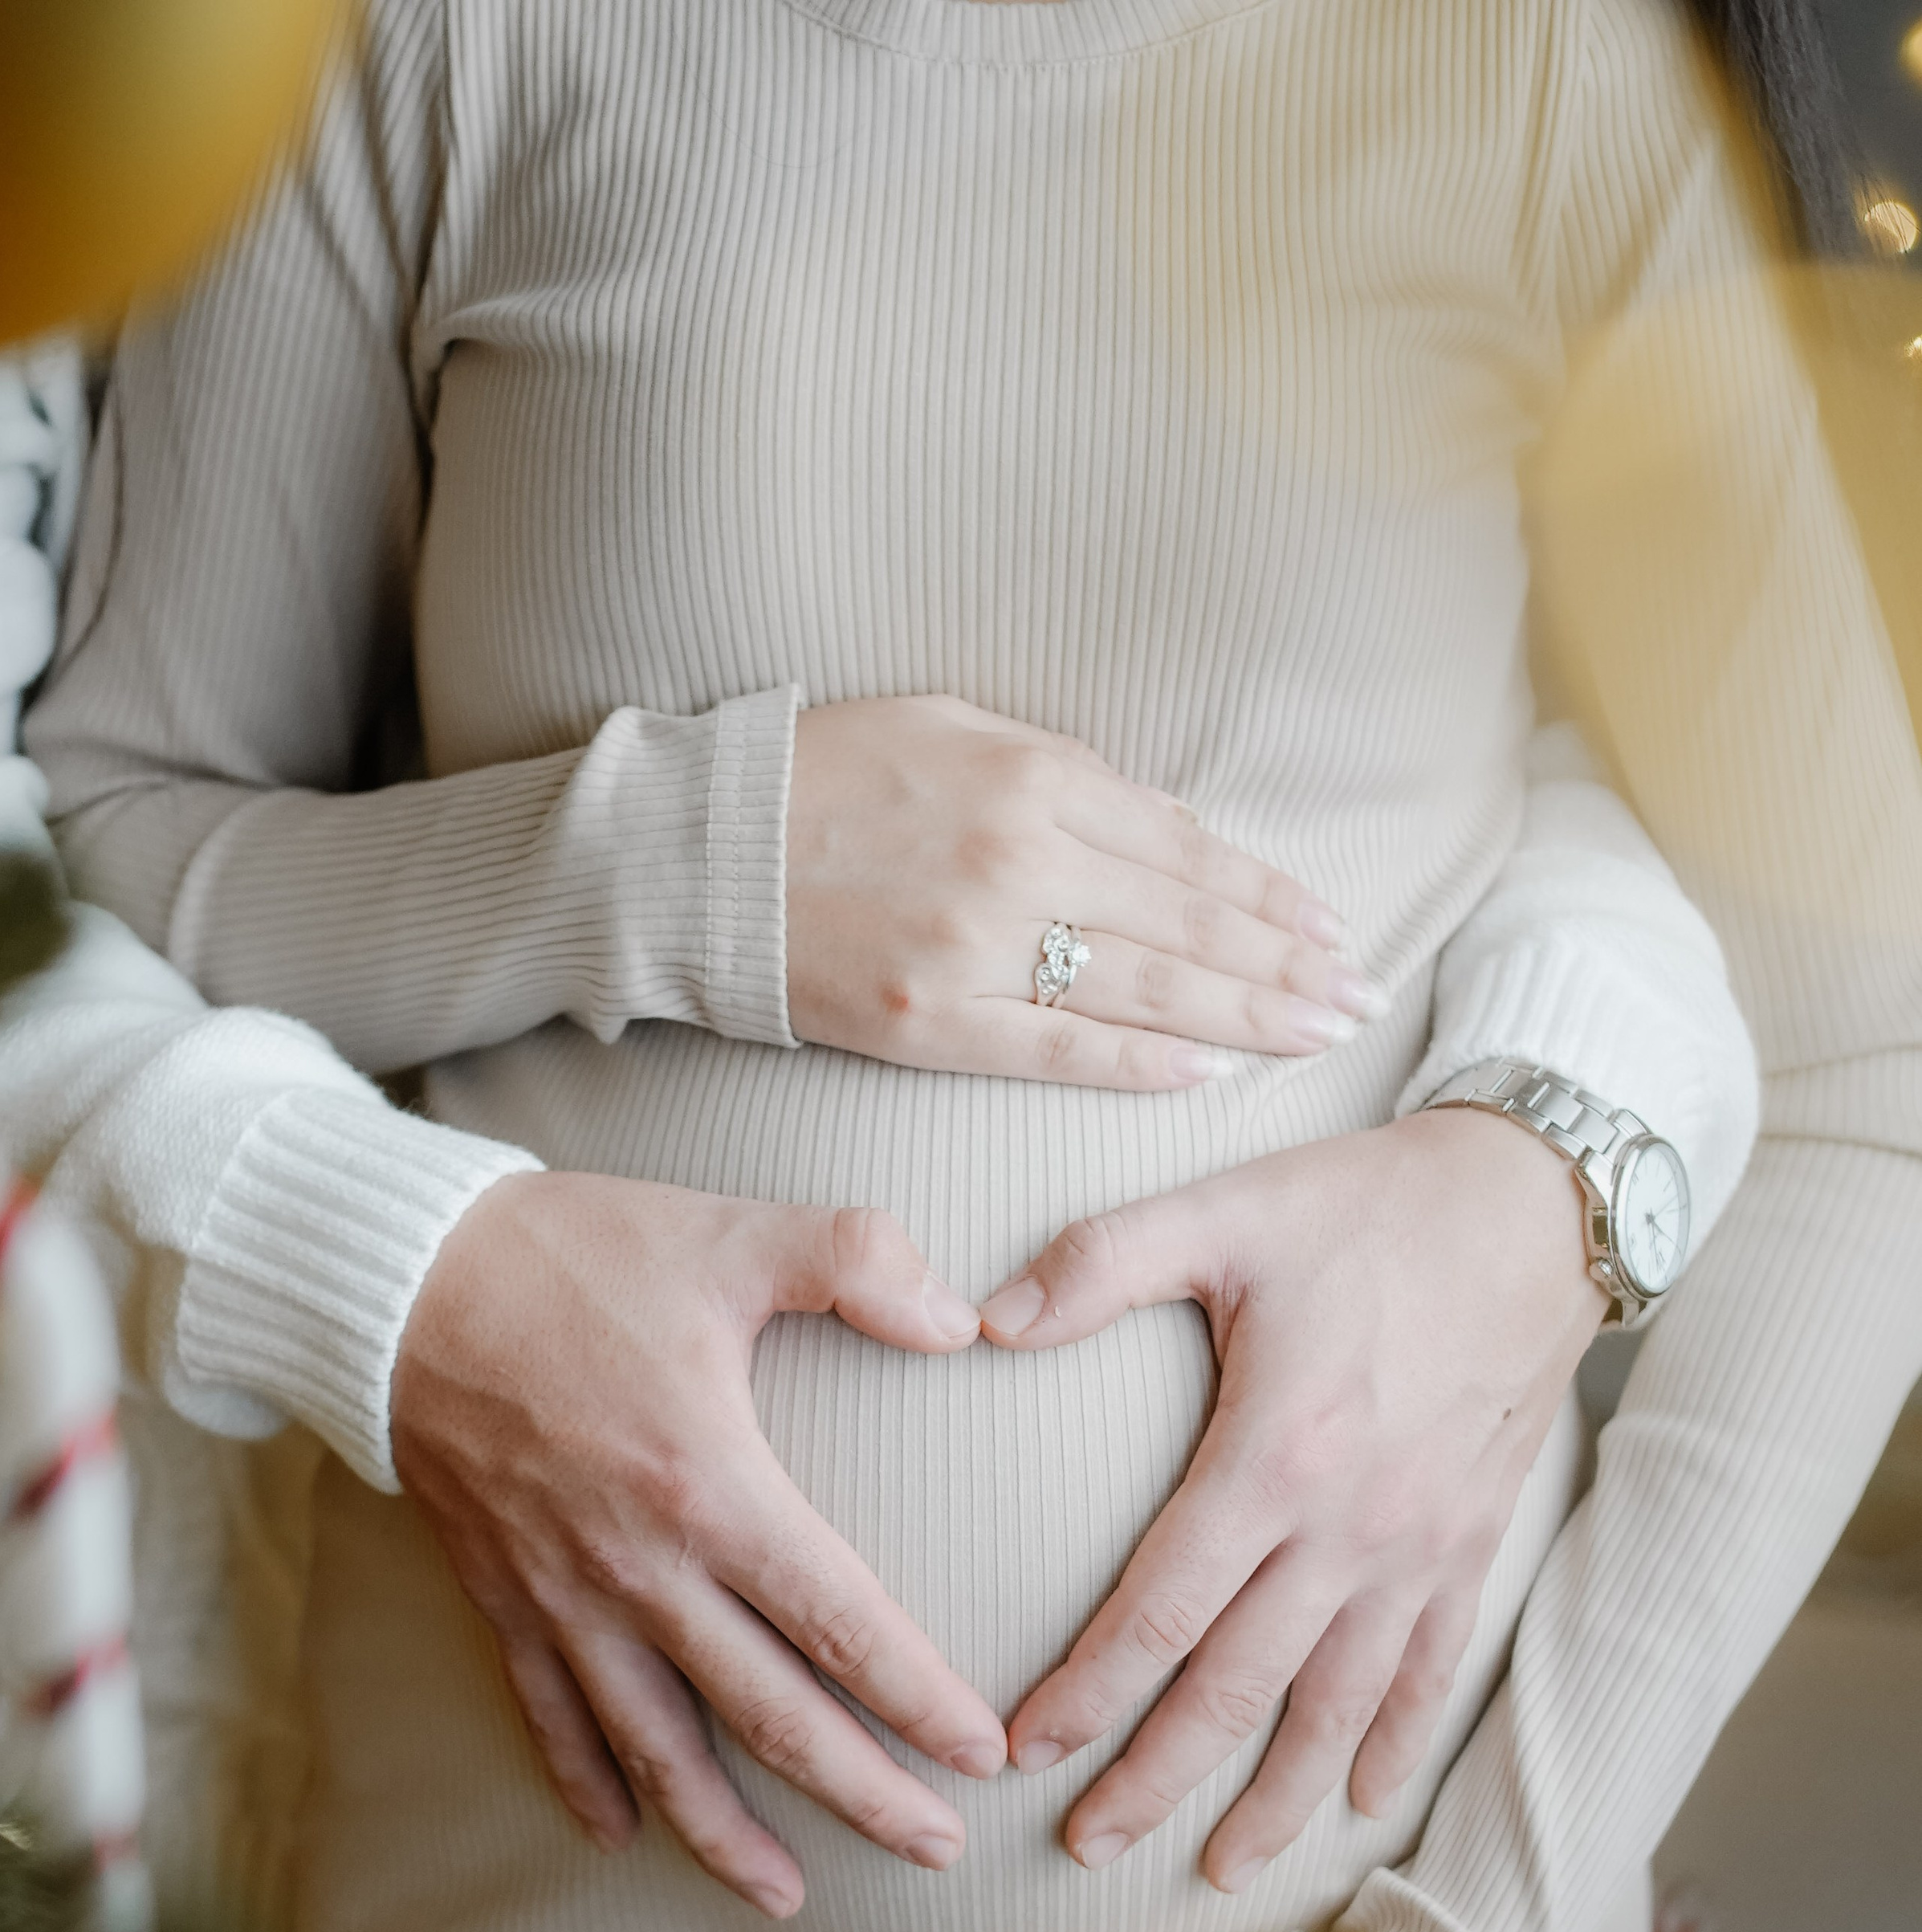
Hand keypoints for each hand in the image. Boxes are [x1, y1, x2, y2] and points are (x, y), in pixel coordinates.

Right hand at [392, 1172, 1007, 1917]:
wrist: (393, 1285)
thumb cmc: (570, 1255)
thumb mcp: (726, 1235)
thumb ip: (856, 1260)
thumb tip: (961, 1321)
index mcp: (711, 1490)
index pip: (842, 1624)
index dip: (919, 1699)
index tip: (985, 1756)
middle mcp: (641, 1571)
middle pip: (771, 1717)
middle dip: (862, 1797)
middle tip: (937, 1853)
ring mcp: (565, 1600)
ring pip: (658, 1750)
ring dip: (724, 1834)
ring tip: (786, 1900)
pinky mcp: (503, 1601)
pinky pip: (548, 1717)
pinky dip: (584, 1784)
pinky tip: (617, 1839)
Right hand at [786, 695, 1373, 1089]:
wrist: (701, 852)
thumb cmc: (827, 776)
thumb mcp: (956, 727)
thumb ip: (1063, 777)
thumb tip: (1160, 831)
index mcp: (1034, 774)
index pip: (1188, 849)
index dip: (1269, 894)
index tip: (1330, 926)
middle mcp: (1022, 860)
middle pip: (1191, 925)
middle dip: (1288, 964)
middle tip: (1360, 994)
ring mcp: (979, 949)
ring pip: (1148, 991)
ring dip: (1246, 1018)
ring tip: (1317, 1034)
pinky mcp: (933, 1022)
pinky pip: (1062, 1051)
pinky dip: (1142, 1065)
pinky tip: (1209, 1074)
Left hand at [981, 1110, 1609, 1886]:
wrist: (1536, 1203)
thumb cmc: (1369, 1205)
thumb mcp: (1227, 1209)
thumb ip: (1102, 1262)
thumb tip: (987, 1316)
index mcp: (1274, 1457)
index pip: (1160, 1609)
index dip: (1089, 1690)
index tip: (1024, 1752)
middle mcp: (1349, 1527)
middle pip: (1236, 1687)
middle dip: (1156, 1778)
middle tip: (1087, 1849)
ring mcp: (1419, 1548)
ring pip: (1336, 1706)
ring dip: (1275, 1797)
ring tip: (1218, 1869)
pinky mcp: (1471, 1545)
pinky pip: (1431, 1671)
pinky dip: (1394, 1745)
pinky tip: (1361, 1804)